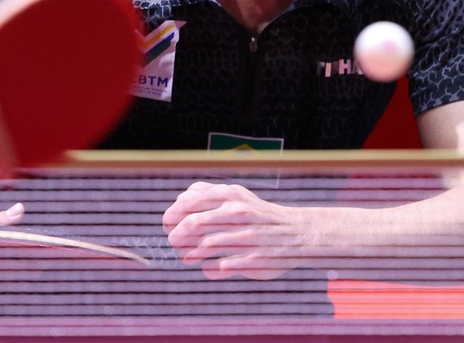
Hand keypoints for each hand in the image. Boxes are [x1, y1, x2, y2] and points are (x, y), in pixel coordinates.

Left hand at [162, 181, 318, 280]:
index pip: (191, 202)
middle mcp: (238, 213)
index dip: (173, 214)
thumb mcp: (236, 195)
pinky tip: (206, 268)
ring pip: (206, 246)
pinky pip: (222, 266)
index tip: (166, 224)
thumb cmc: (258, 214)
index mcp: (231, 196)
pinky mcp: (254, 259)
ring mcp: (247, 237)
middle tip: (173, 242)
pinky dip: (210, 269)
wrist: (297, 232)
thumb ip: (208, 194)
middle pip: (195, 223)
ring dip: (190, 254)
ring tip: (186, 257)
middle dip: (178, 235)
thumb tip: (180, 200)